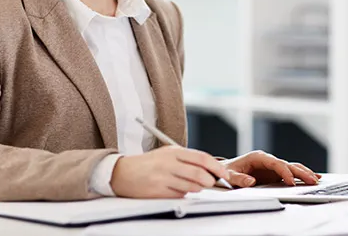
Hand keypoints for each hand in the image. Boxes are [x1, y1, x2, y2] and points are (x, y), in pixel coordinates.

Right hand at [110, 146, 230, 197]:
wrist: (122, 172)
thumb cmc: (149, 164)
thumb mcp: (167, 154)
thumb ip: (187, 159)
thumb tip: (210, 169)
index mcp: (173, 152)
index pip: (202, 158)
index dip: (217, 167)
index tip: (224, 175)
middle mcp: (168, 164)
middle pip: (199, 174)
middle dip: (210, 181)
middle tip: (211, 183)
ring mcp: (163, 178)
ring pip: (191, 187)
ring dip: (197, 189)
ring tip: (193, 186)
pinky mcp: (158, 191)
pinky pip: (179, 196)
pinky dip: (184, 195)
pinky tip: (178, 190)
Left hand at [222, 150, 320, 187]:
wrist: (226, 170)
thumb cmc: (228, 171)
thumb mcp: (230, 176)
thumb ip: (239, 179)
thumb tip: (250, 182)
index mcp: (258, 157)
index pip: (276, 163)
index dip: (285, 172)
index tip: (291, 182)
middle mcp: (268, 160)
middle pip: (288, 164)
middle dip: (300, 172)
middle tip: (312, 181)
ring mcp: (273, 166)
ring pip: (292, 167)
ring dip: (304, 173)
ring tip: (317, 180)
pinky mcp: (275, 173)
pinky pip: (291, 173)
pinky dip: (302, 175)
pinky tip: (313, 177)